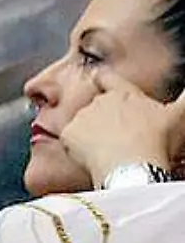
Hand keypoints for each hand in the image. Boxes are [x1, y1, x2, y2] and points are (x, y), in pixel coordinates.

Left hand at [58, 68, 184, 184]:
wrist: (131, 164)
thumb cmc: (157, 140)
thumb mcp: (180, 116)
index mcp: (125, 94)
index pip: (107, 78)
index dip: (103, 81)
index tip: (101, 84)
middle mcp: (100, 101)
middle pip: (96, 106)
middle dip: (105, 118)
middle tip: (119, 136)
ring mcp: (82, 117)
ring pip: (82, 124)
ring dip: (91, 134)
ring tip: (109, 150)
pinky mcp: (69, 134)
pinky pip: (70, 140)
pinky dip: (78, 148)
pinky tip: (93, 157)